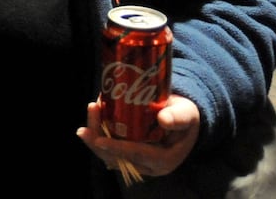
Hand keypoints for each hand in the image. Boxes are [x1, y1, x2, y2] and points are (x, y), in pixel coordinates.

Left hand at [77, 96, 200, 179]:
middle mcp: (149, 165)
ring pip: (110, 154)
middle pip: (118, 158)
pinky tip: (95, 115)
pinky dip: (100, 133)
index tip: (99, 140)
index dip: (117, 148)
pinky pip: (110, 148)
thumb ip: (178, 117)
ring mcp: (138, 162)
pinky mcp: (129, 154)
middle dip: (98, 139)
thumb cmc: (185, 116)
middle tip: (88, 119)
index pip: (137, 156)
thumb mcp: (187, 114)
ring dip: (95, 135)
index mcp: (165, 159)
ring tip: (92, 109)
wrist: (183, 119)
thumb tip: (163, 120)